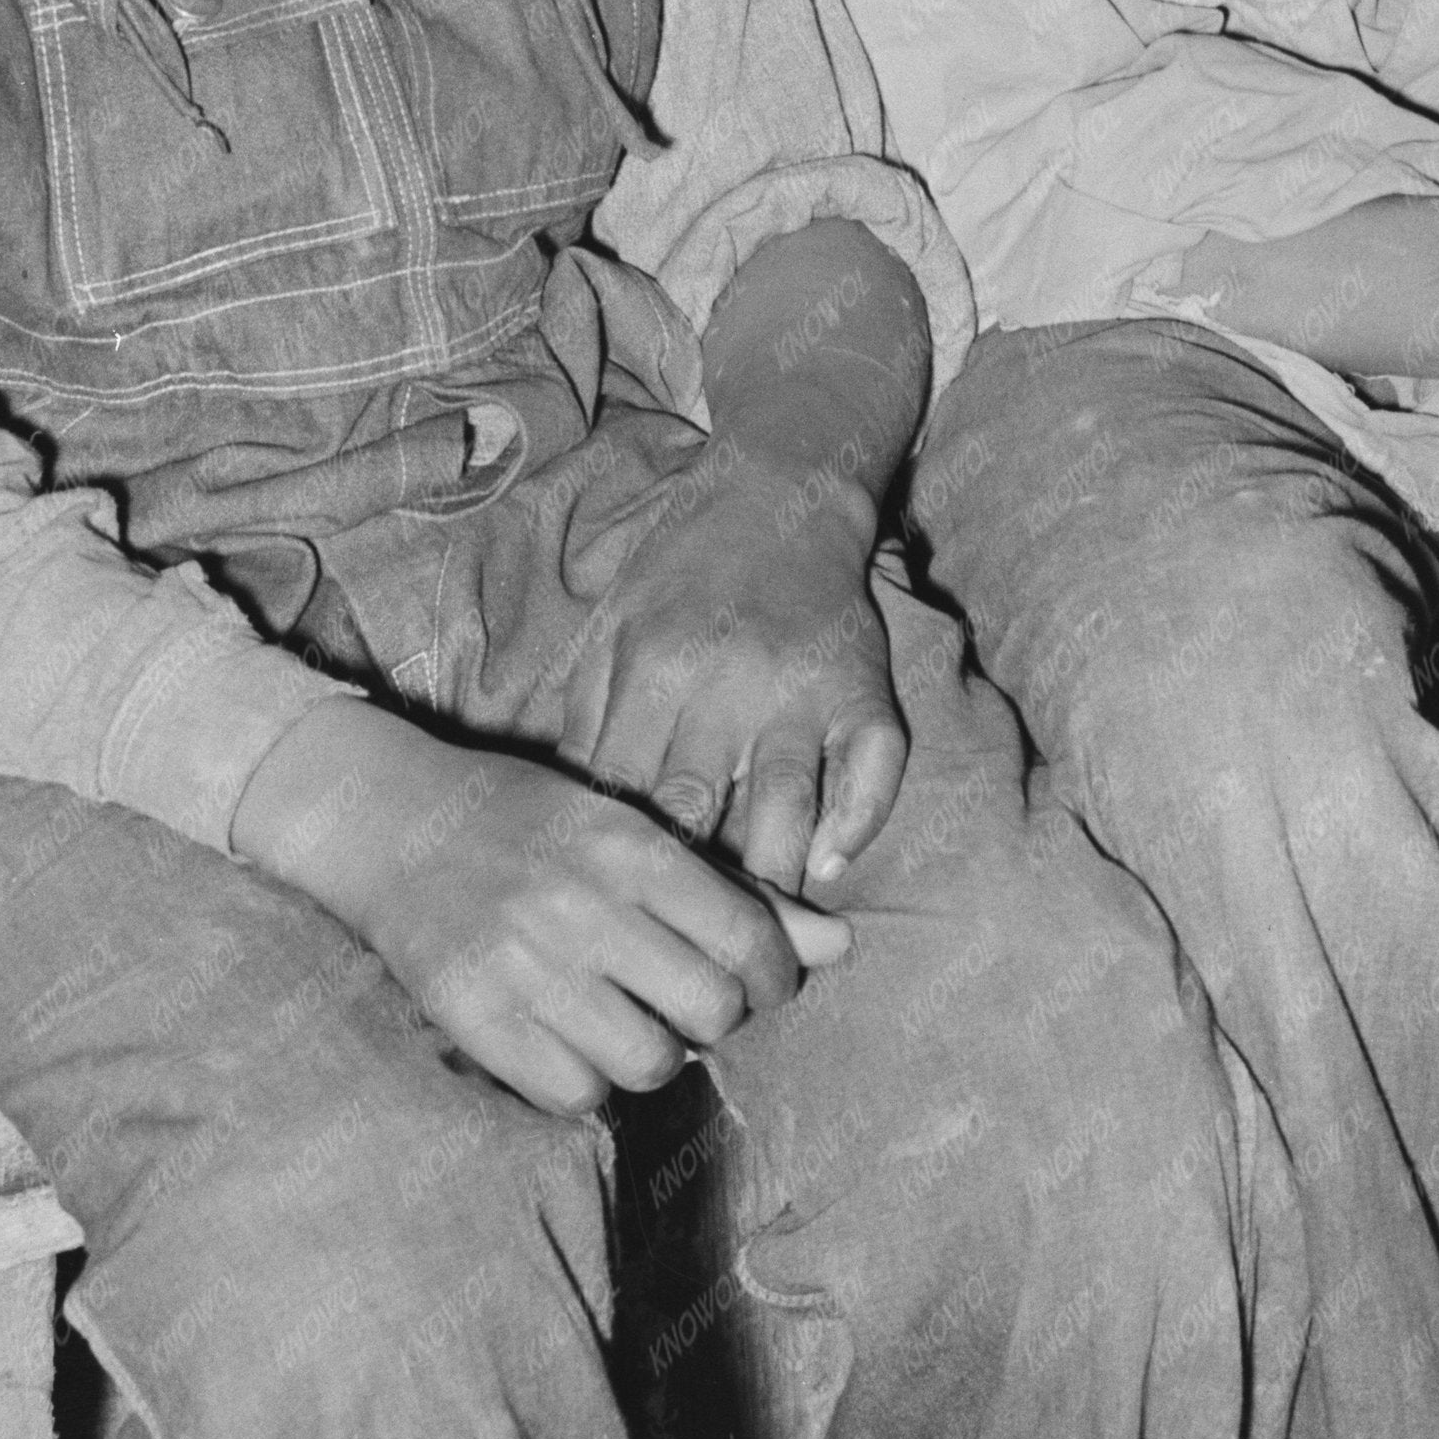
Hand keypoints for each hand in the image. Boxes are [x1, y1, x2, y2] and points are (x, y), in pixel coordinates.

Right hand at [234, 707, 843, 1118]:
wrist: (391, 822)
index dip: (774, 978)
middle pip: (712, 1014)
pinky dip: (587, 1082)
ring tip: (629, 1021)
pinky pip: (575, 1093)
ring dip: (654, 1056)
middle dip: (719, 1020)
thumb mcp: (635, 832)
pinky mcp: (475, 1019)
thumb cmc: (531, 823)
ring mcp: (525, 968)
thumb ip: (737, 893)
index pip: (750, 942)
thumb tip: (841, 947)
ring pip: (649, 1065)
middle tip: (691, 1003)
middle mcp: (583, 908)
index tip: (758, 980)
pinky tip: (573, 1042)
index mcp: (632, 850)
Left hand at [551, 446, 909, 901]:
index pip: (622, 793)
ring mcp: (802, 686)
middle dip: (682, 887)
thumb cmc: (678, 574)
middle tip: (674, 945)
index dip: (611, 860)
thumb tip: (564, 818)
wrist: (776, 493)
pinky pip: (874, 765)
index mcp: (652, 669)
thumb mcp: (610, 631)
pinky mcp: (863, 684)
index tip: (607, 910)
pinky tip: (828, 865)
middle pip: (697, 813)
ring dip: (767, 879)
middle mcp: (727, 681)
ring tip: (751, 936)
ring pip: (784, 806)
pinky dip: (857, 821)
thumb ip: (585, 720)